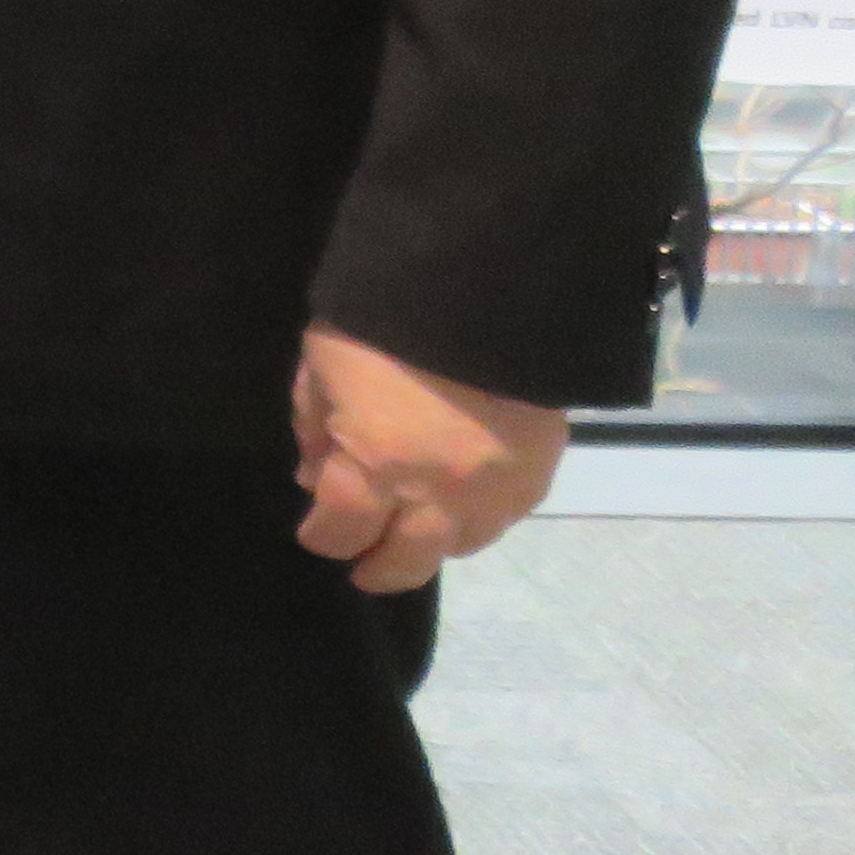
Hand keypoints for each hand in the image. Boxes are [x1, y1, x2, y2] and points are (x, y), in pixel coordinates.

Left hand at [290, 324, 566, 592]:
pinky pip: (504, 518)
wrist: (489, 287)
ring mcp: (495, 489)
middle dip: (378, 567)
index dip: (322, 536)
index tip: (316, 531)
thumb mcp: (324, 362)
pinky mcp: (539, 471)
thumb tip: (316, 475)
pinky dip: (477, 520)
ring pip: (461, 546)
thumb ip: (315, 426)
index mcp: (376, 464)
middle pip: (406, 561)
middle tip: (364, 567)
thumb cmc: (385, 319)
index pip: (341, 530)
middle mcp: (438, 493)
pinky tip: (463, 505)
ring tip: (414, 532)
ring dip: (431, 544)